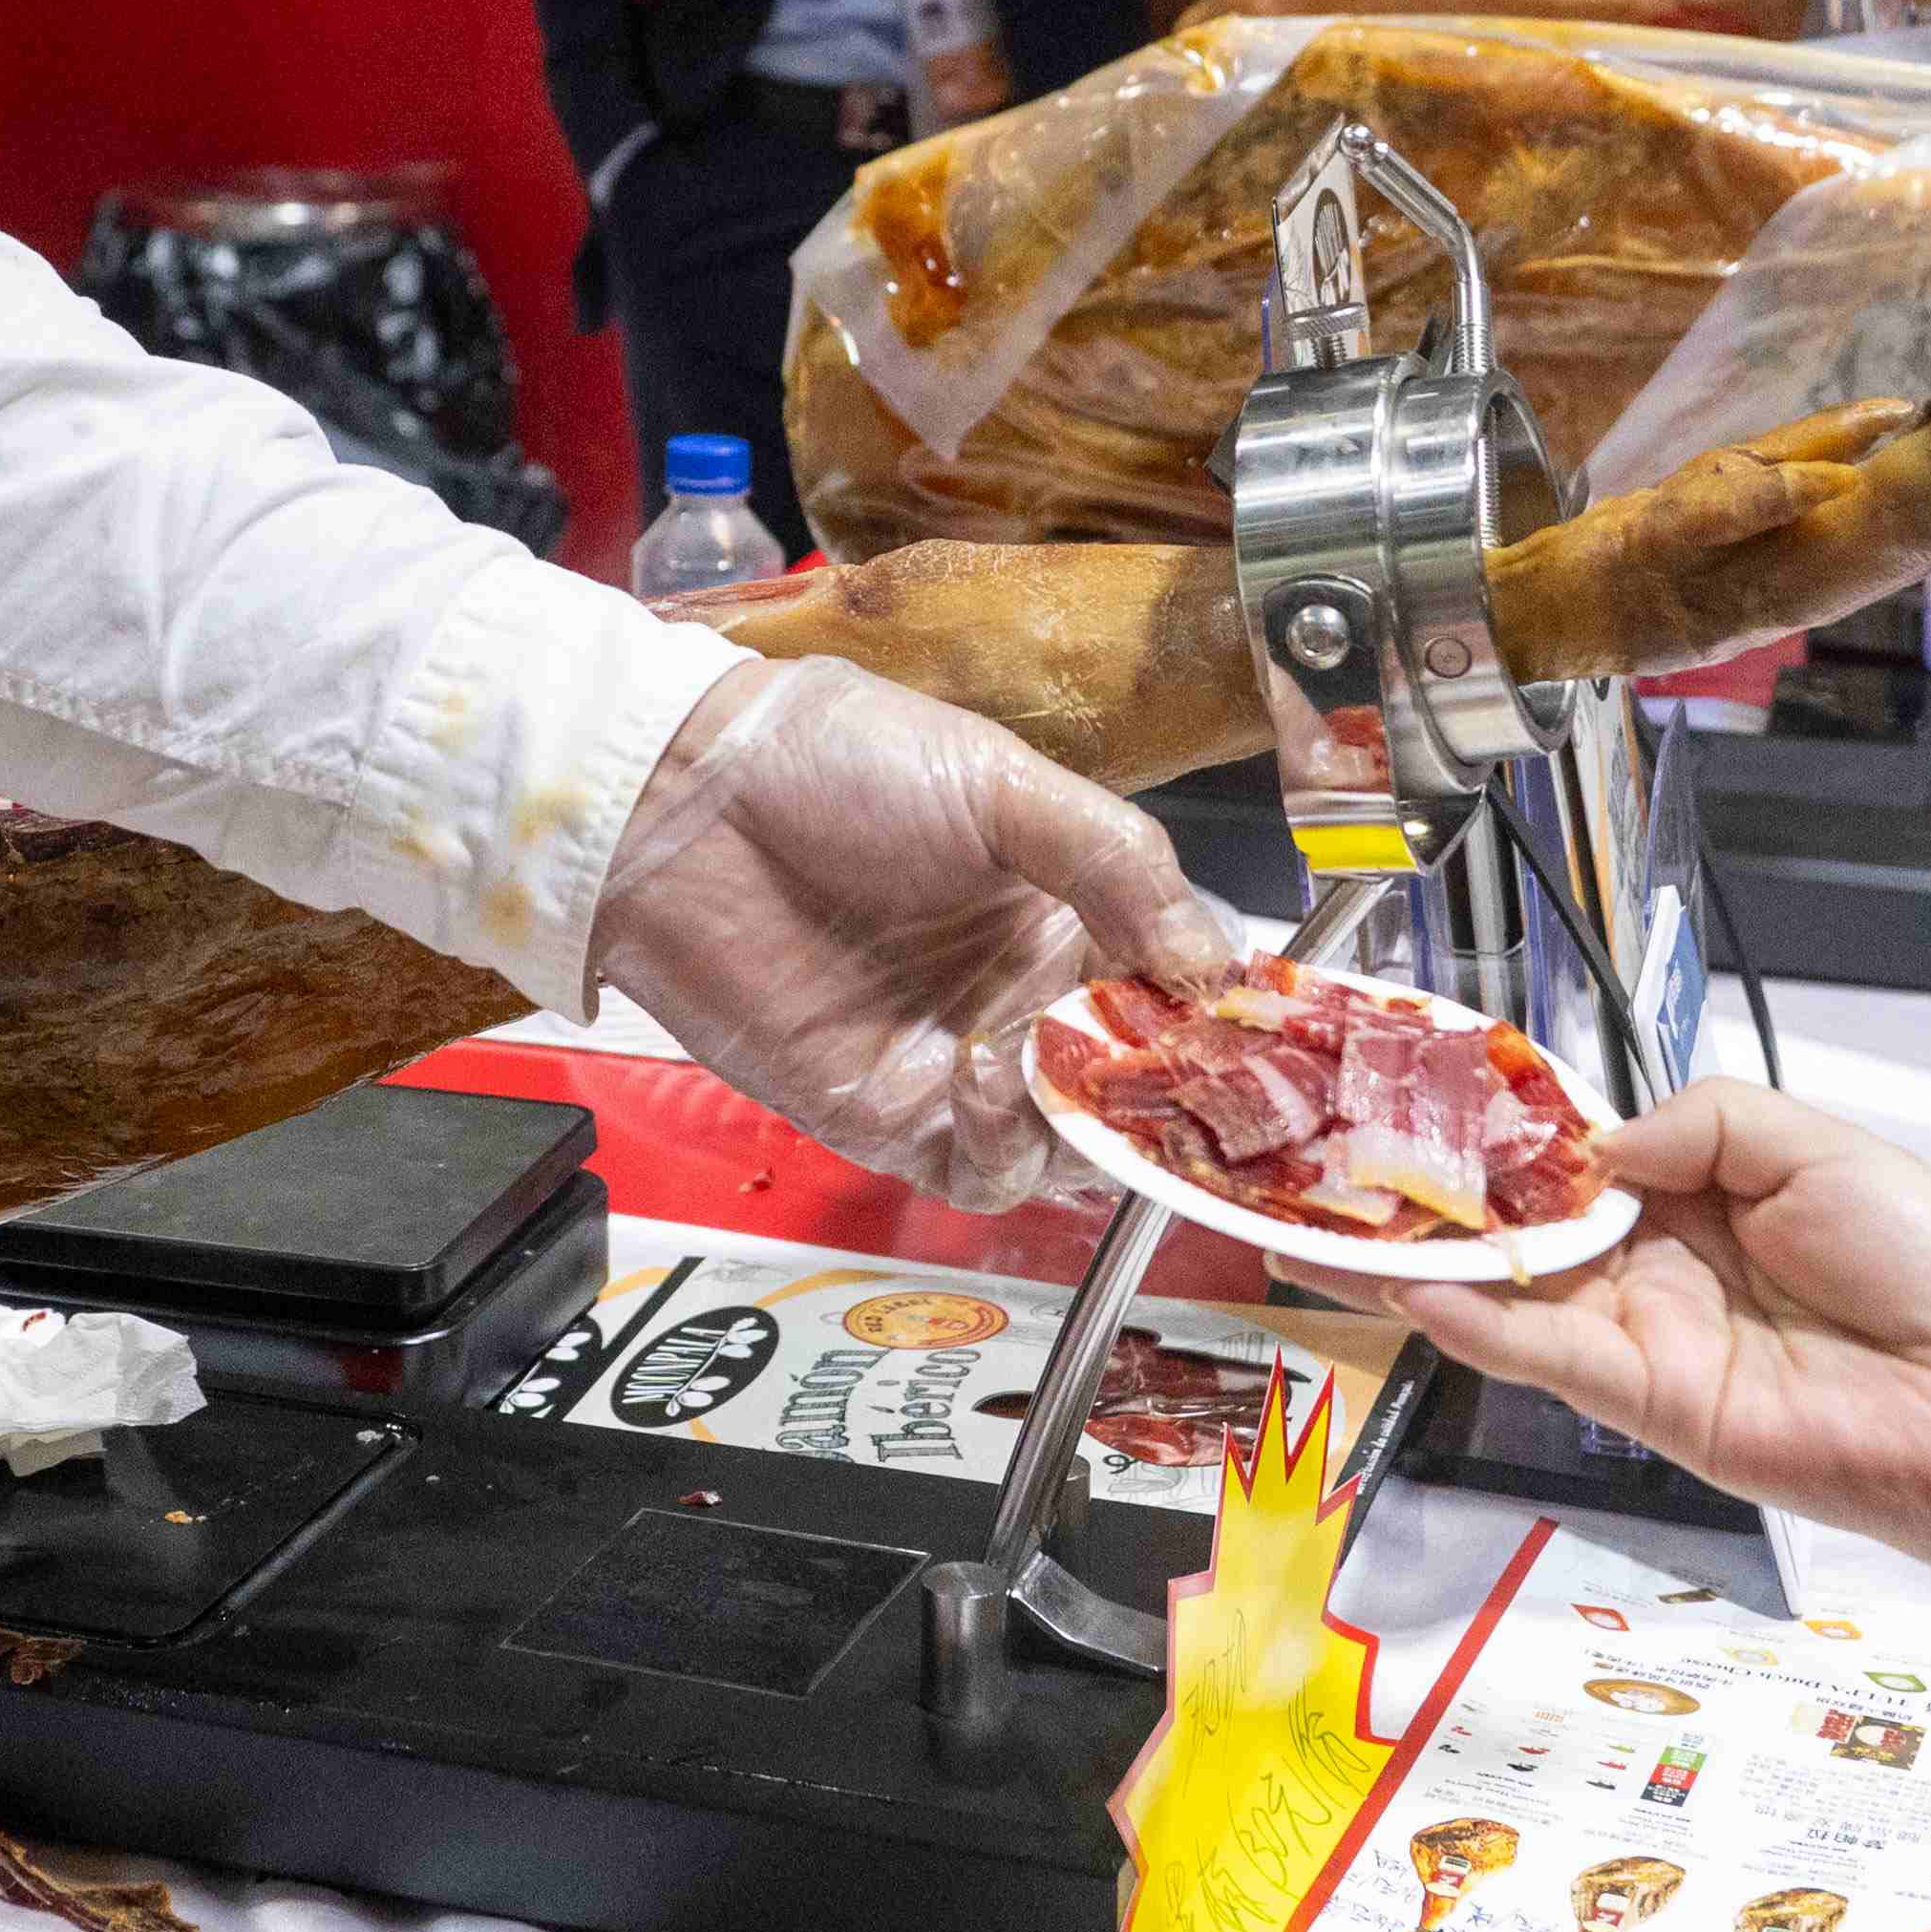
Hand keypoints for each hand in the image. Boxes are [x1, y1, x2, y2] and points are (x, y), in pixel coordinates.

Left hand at [590, 661, 1242, 1215]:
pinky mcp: (894, 1115)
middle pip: (1139, 1079)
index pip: (1180, 982)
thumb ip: (1117, 862)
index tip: (1245, 1020)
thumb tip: (1210, 963)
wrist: (685, 804)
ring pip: (1074, 1142)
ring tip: (1051, 1051)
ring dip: (1088, 1117)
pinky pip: (983, 1169)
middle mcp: (1028, 991)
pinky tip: (987, 1074)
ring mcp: (965, 1060)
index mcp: (1071, 903)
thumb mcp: (1001, 782)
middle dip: (1169, 1087)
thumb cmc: (833, 762)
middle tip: (1182, 1075)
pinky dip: (1007, 1144)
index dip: (1217, 1010)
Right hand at [1365, 1083, 1930, 1587]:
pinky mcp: (1648, 1402)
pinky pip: (1548, 1356)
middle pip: (1531, 1221)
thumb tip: (1603, 1140)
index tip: (1437, 1084)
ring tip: (1336, 1217)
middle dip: (1446, 1190)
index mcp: (1708, 1191)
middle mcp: (1665, 1262)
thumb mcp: (1816, 1144)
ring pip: (1518, 1289)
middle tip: (1348, 1153)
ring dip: (1431, 1256)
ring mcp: (1649, 1335)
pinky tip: (1418, 1287)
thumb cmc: (1929, 1265)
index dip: (1515, 1125)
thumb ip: (1702, 1121)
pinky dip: (1479, 1324)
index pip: (1586, 1152)